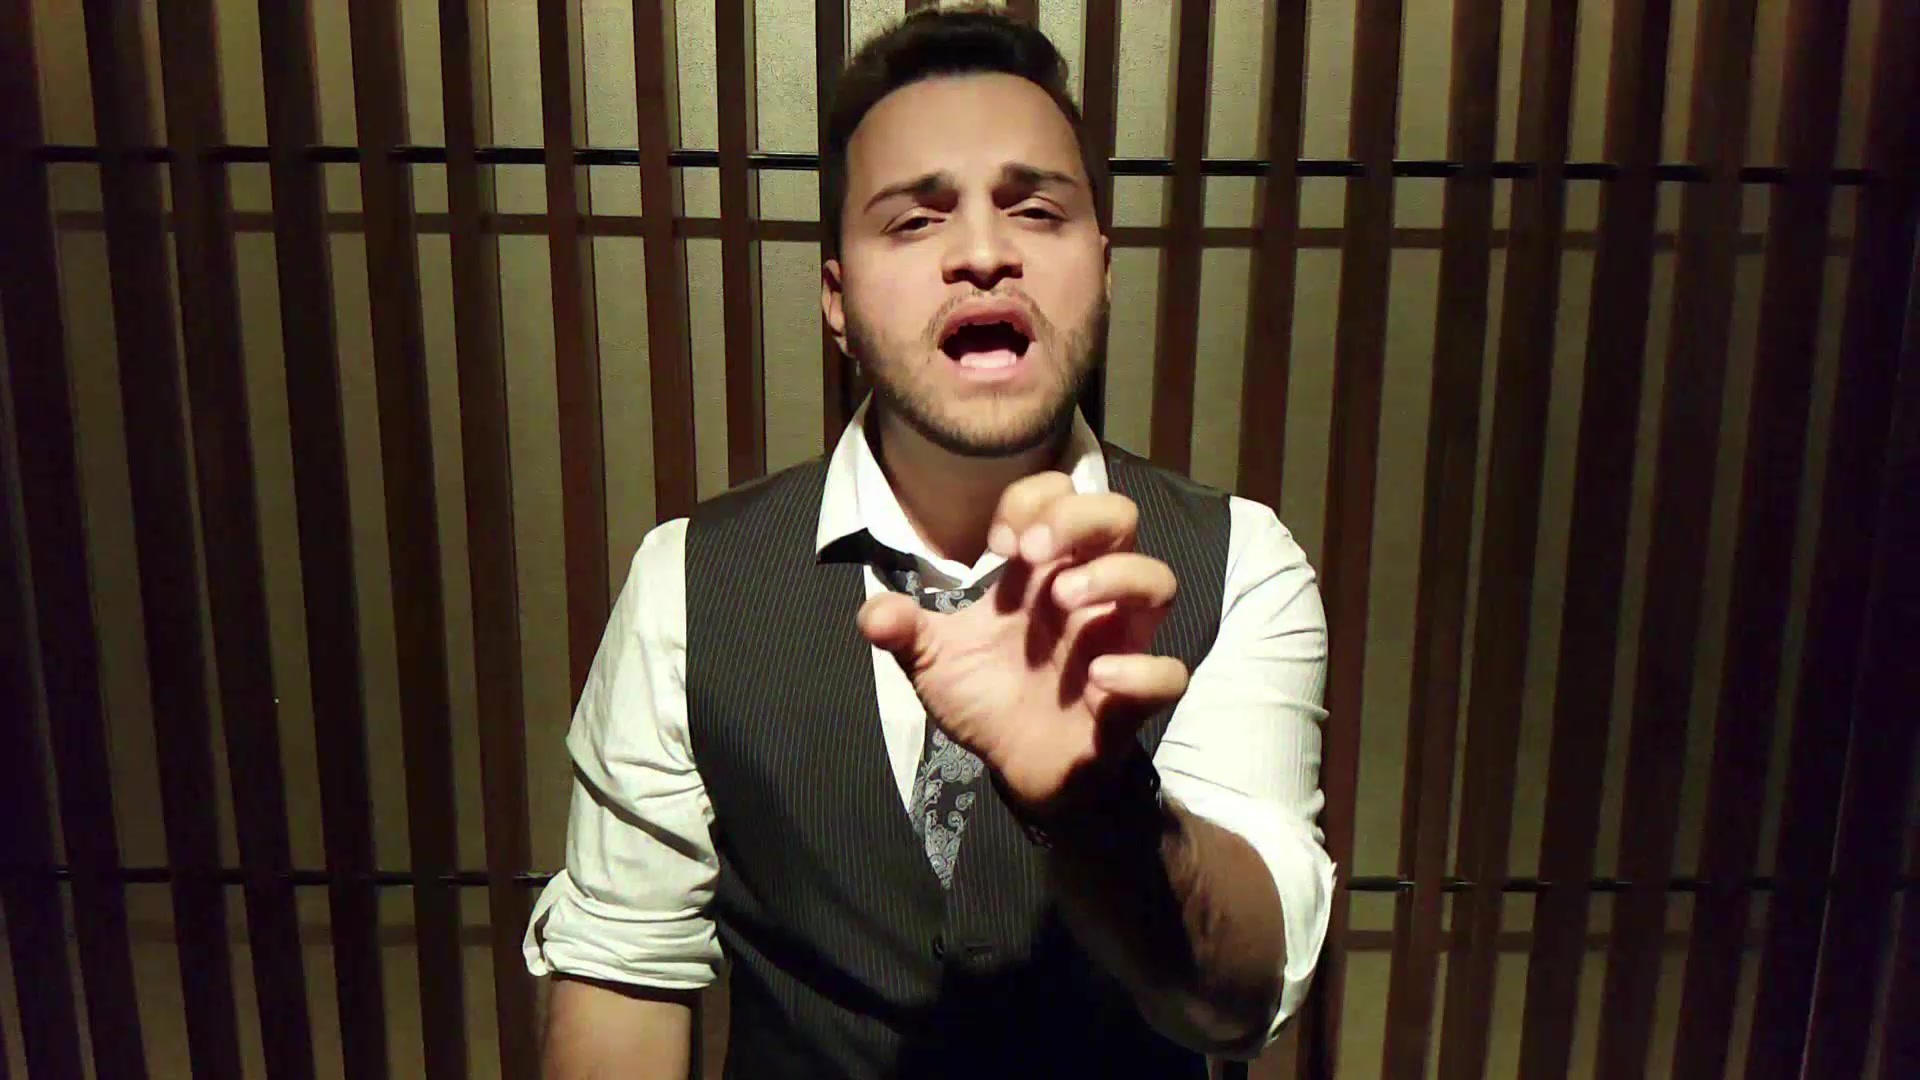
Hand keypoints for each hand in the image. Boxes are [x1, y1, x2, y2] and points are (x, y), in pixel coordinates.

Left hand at [856, 472, 1188, 815]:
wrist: (1015, 769)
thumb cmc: (988, 699)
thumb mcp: (933, 663)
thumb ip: (904, 632)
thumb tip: (871, 614)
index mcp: (1042, 574)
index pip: (1061, 497)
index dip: (1034, 501)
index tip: (999, 542)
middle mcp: (1088, 595)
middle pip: (1120, 517)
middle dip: (1079, 518)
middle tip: (1032, 553)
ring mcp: (1118, 641)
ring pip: (1158, 581)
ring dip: (1114, 576)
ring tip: (1062, 600)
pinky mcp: (1134, 698)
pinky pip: (1169, 673)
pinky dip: (1140, 671)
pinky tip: (1095, 680)